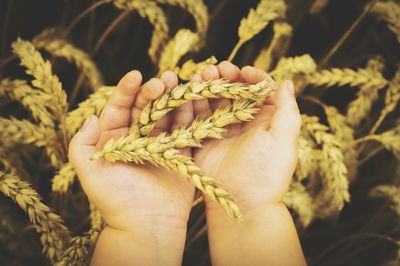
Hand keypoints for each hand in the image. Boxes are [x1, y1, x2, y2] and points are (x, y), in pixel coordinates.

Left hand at [68, 71, 194, 257]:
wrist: (147, 225)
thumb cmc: (116, 200)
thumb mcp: (88, 170)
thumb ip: (82, 143)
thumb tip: (91, 117)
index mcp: (115, 140)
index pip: (119, 108)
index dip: (126, 90)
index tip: (135, 75)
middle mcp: (138, 139)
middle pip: (145, 107)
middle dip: (152, 90)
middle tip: (163, 79)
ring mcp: (161, 145)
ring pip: (166, 113)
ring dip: (172, 96)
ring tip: (178, 81)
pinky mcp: (181, 152)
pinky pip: (186, 128)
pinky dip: (190, 112)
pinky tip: (192, 97)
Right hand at [193, 61, 300, 215]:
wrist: (243, 202)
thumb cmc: (268, 172)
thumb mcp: (284, 140)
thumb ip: (287, 110)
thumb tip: (286, 82)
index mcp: (266, 120)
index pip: (259, 90)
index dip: (252, 77)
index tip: (243, 71)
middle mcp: (244, 122)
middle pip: (234, 91)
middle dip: (225, 77)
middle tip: (217, 69)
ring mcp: (222, 130)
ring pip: (214, 100)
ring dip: (208, 86)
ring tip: (201, 75)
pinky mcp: (204, 139)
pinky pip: (197, 115)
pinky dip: (193, 102)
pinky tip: (189, 92)